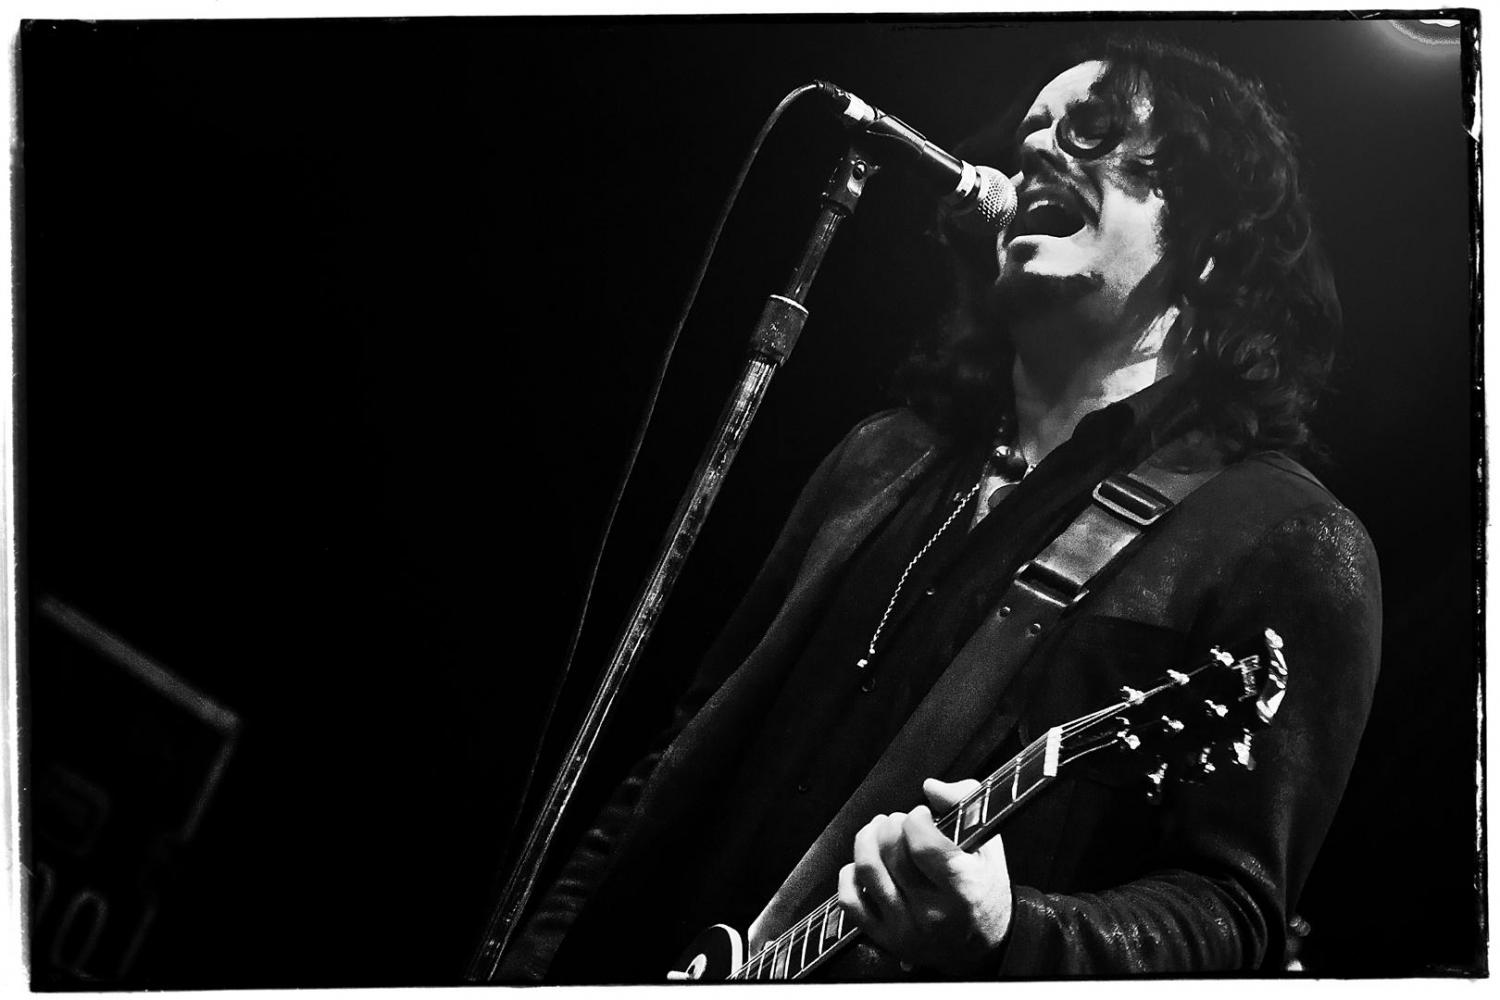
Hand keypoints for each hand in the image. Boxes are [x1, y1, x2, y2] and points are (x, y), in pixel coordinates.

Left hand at [837, 778, 1012, 975]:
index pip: (923, 844)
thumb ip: (965, 804)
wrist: (983, 947)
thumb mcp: (989, 846)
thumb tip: (930, 787)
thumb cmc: (984, 891)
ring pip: (867, 871)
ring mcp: (905, 928)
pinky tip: (864, 864)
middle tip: (899, 822)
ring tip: (878, 832)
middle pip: (892, 852)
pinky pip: (850, 900)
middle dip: (891, 824)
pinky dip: (849, 874)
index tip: (921, 816)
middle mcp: (932, 913)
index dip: (916, 819)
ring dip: (867, 839)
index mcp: (963, 889)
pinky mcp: (884, 938)